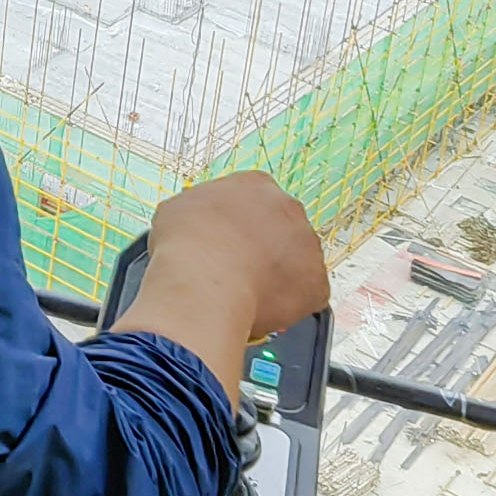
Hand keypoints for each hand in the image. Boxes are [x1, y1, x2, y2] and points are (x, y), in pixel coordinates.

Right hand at [120, 172, 330, 399]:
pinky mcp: (317, 283)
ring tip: (247, 294)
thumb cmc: (185, 246)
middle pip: (281, 230)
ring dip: (278, 277)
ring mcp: (308, 245)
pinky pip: (307, 296)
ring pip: (296, 263)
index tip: (229, 242)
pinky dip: (288, 307)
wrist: (203, 283)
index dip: (241, 226)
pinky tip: (262, 310)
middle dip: (264, 249)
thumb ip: (198, 210)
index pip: (256, 201)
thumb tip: (194, 222)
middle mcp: (288, 208)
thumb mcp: (178, 209)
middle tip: (238, 270)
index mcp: (255, 185)